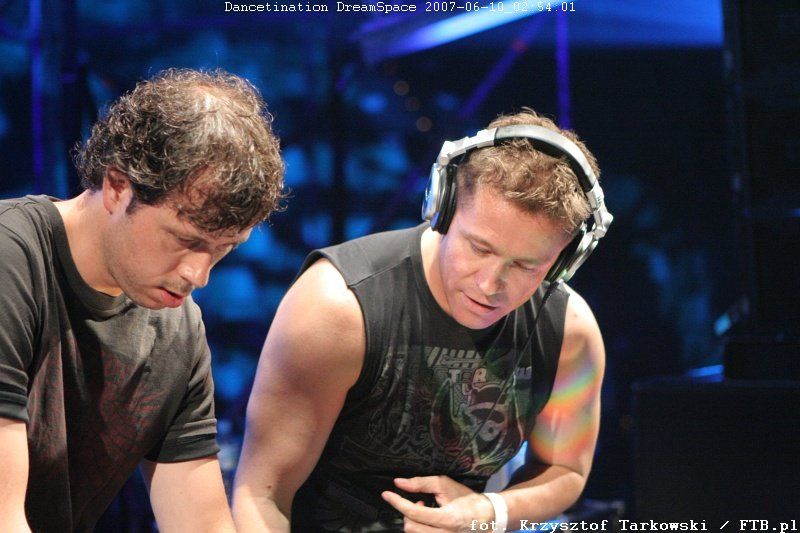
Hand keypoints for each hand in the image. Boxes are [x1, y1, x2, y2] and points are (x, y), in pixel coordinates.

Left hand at [381, 476, 495, 531]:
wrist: (487, 517)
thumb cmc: (467, 499)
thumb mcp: (445, 485)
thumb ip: (421, 483)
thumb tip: (399, 483)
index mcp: (447, 519)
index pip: (414, 513)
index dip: (397, 502)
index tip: (387, 494)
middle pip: (411, 528)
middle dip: (407, 513)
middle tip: (418, 503)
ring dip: (413, 522)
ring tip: (424, 511)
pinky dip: (419, 529)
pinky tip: (427, 522)